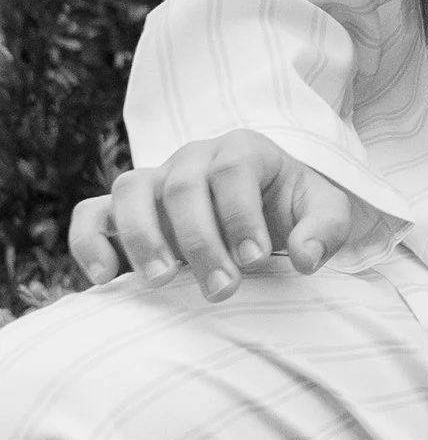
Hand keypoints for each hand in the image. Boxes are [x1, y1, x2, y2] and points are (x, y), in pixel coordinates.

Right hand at [68, 135, 356, 300]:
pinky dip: (89, 240)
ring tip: (160, 281)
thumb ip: (325, 229)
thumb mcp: (325, 211)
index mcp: (242, 150)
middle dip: (200, 242)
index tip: (254, 261)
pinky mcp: (126, 209)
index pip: (233, 171)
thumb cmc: (293, 209)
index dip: (241, 216)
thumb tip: (305, 258)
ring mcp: (156, 180)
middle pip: (183, 187)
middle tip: (221, 290)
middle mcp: (193, 158)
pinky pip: (92, 213)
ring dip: (141, 237)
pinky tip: (104, 278)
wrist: (264, 207)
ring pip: (131, 191)